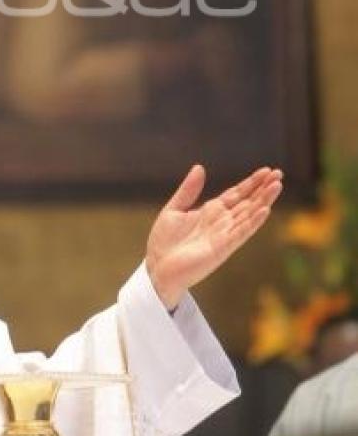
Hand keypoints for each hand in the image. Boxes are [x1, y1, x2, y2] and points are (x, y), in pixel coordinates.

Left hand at [145, 164, 282, 309]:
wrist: (157, 268)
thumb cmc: (165, 243)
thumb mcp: (174, 209)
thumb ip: (188, 190)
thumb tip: (200, 167)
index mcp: (211, 212)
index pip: (237, 194)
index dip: (251, 182)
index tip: (267, 170)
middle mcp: (222, 222)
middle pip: (247, 202)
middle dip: (263, 188)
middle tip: (279, 173)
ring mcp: (224, 235)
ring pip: (248, 215)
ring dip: (263, 201)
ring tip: (277, 186)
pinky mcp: (221, 248)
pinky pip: (240, 233)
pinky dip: (253, 221)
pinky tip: (265, 210)